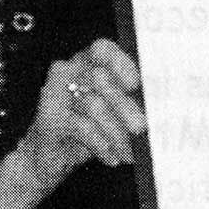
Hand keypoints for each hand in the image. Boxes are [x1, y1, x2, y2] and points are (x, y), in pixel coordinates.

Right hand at [0, 38, 145, 208]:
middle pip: (101, 79)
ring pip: (93, 104)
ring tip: (130, 150)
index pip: (102, 48)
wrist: (50, 161)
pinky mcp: (48, 117)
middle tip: (142, 128)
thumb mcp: (114, 112)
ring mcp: (55, 92)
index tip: (136, 83)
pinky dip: (101, 143)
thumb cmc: (90, 129)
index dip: (120, 62)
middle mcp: (70, 71)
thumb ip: (132, 101)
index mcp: (88, 62)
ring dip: (116, 130)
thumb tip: (160, 104)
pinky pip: (81, 126)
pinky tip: (113, 157)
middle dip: (125, 106)